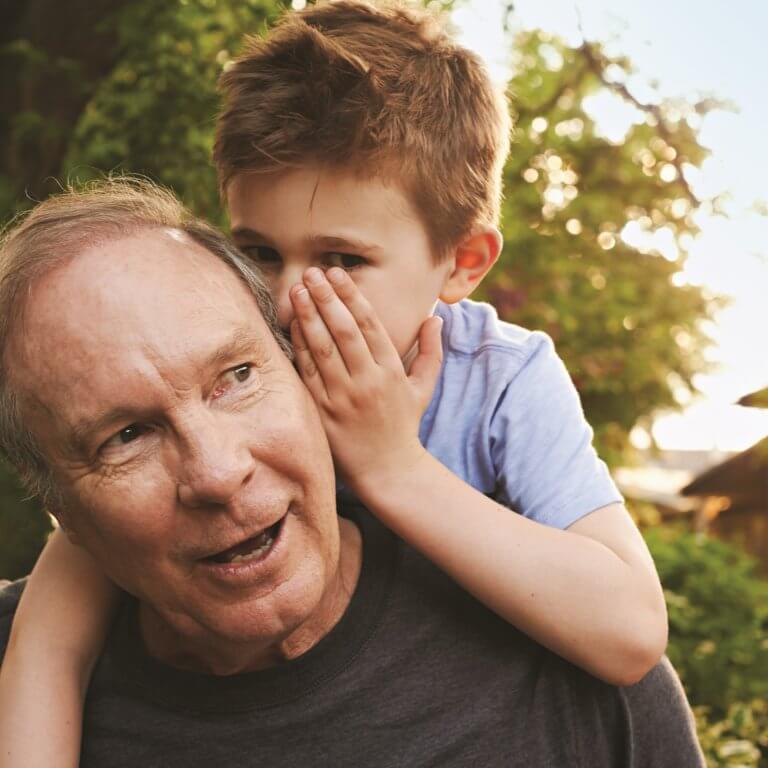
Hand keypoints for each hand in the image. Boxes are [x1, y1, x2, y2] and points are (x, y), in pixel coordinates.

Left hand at [289, 267, 442, 491]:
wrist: (388, 470)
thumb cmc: (404, 425)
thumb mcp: (424, 388)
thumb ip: (431, 351)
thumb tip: (435, 317)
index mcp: (391, 371)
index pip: (369, 324)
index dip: (352, 296)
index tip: (337, 273)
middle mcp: (366, 381)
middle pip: (343, 330)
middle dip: (326, 297)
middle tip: (313, 273)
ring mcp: (342, 396)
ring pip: (322, 348)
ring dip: (308, 316)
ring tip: (298, 289)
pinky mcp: (322, 411)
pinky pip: (308, 373)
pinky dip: (299, 347)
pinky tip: (293, 326)